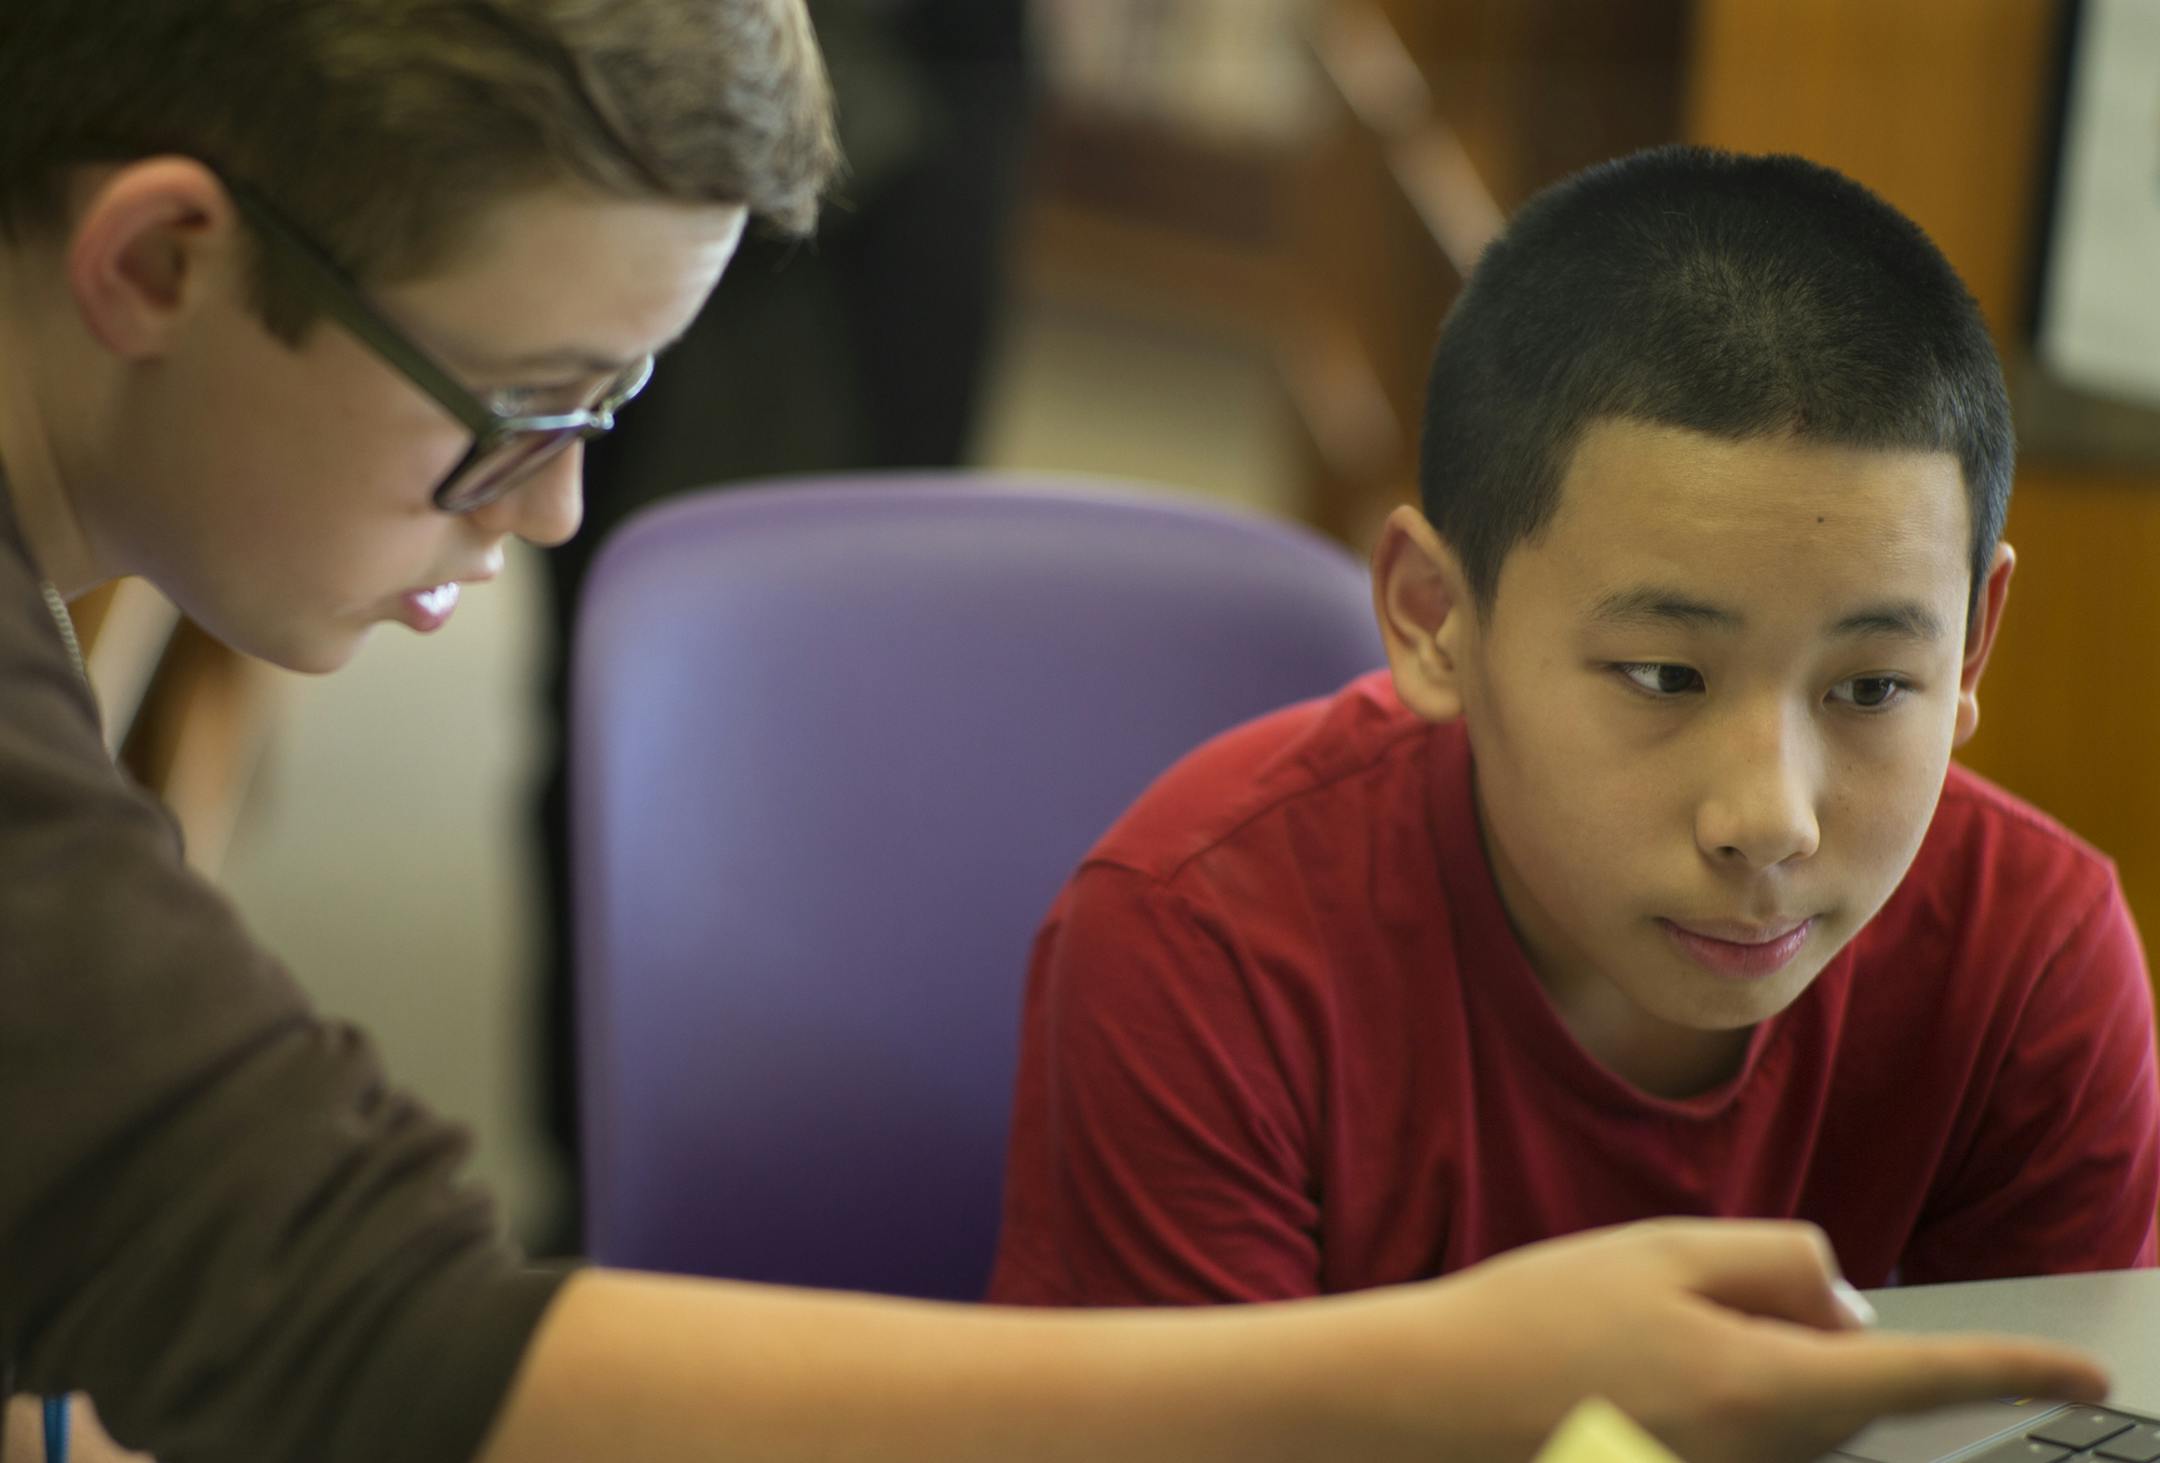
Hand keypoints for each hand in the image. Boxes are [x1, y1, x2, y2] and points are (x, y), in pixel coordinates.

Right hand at [1327, 1218, 2108, 1462]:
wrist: (1432, 1403)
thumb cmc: (1536, 1318)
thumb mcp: (1663, 1251)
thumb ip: (1776, 1264)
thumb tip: (1843, 1307)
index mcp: (1765, 1389)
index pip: (1921, 1374)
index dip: (2012, 1371)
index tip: (2078, 1374)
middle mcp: (1761, 1460)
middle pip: (1845, 1395)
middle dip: (1811, 1342)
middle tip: (1692, 1303)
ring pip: (1794, 1424)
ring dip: (1758, 1377)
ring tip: (1639, 1345)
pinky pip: (1743, 1445)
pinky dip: (1719, 1408)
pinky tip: (1627, 1384)